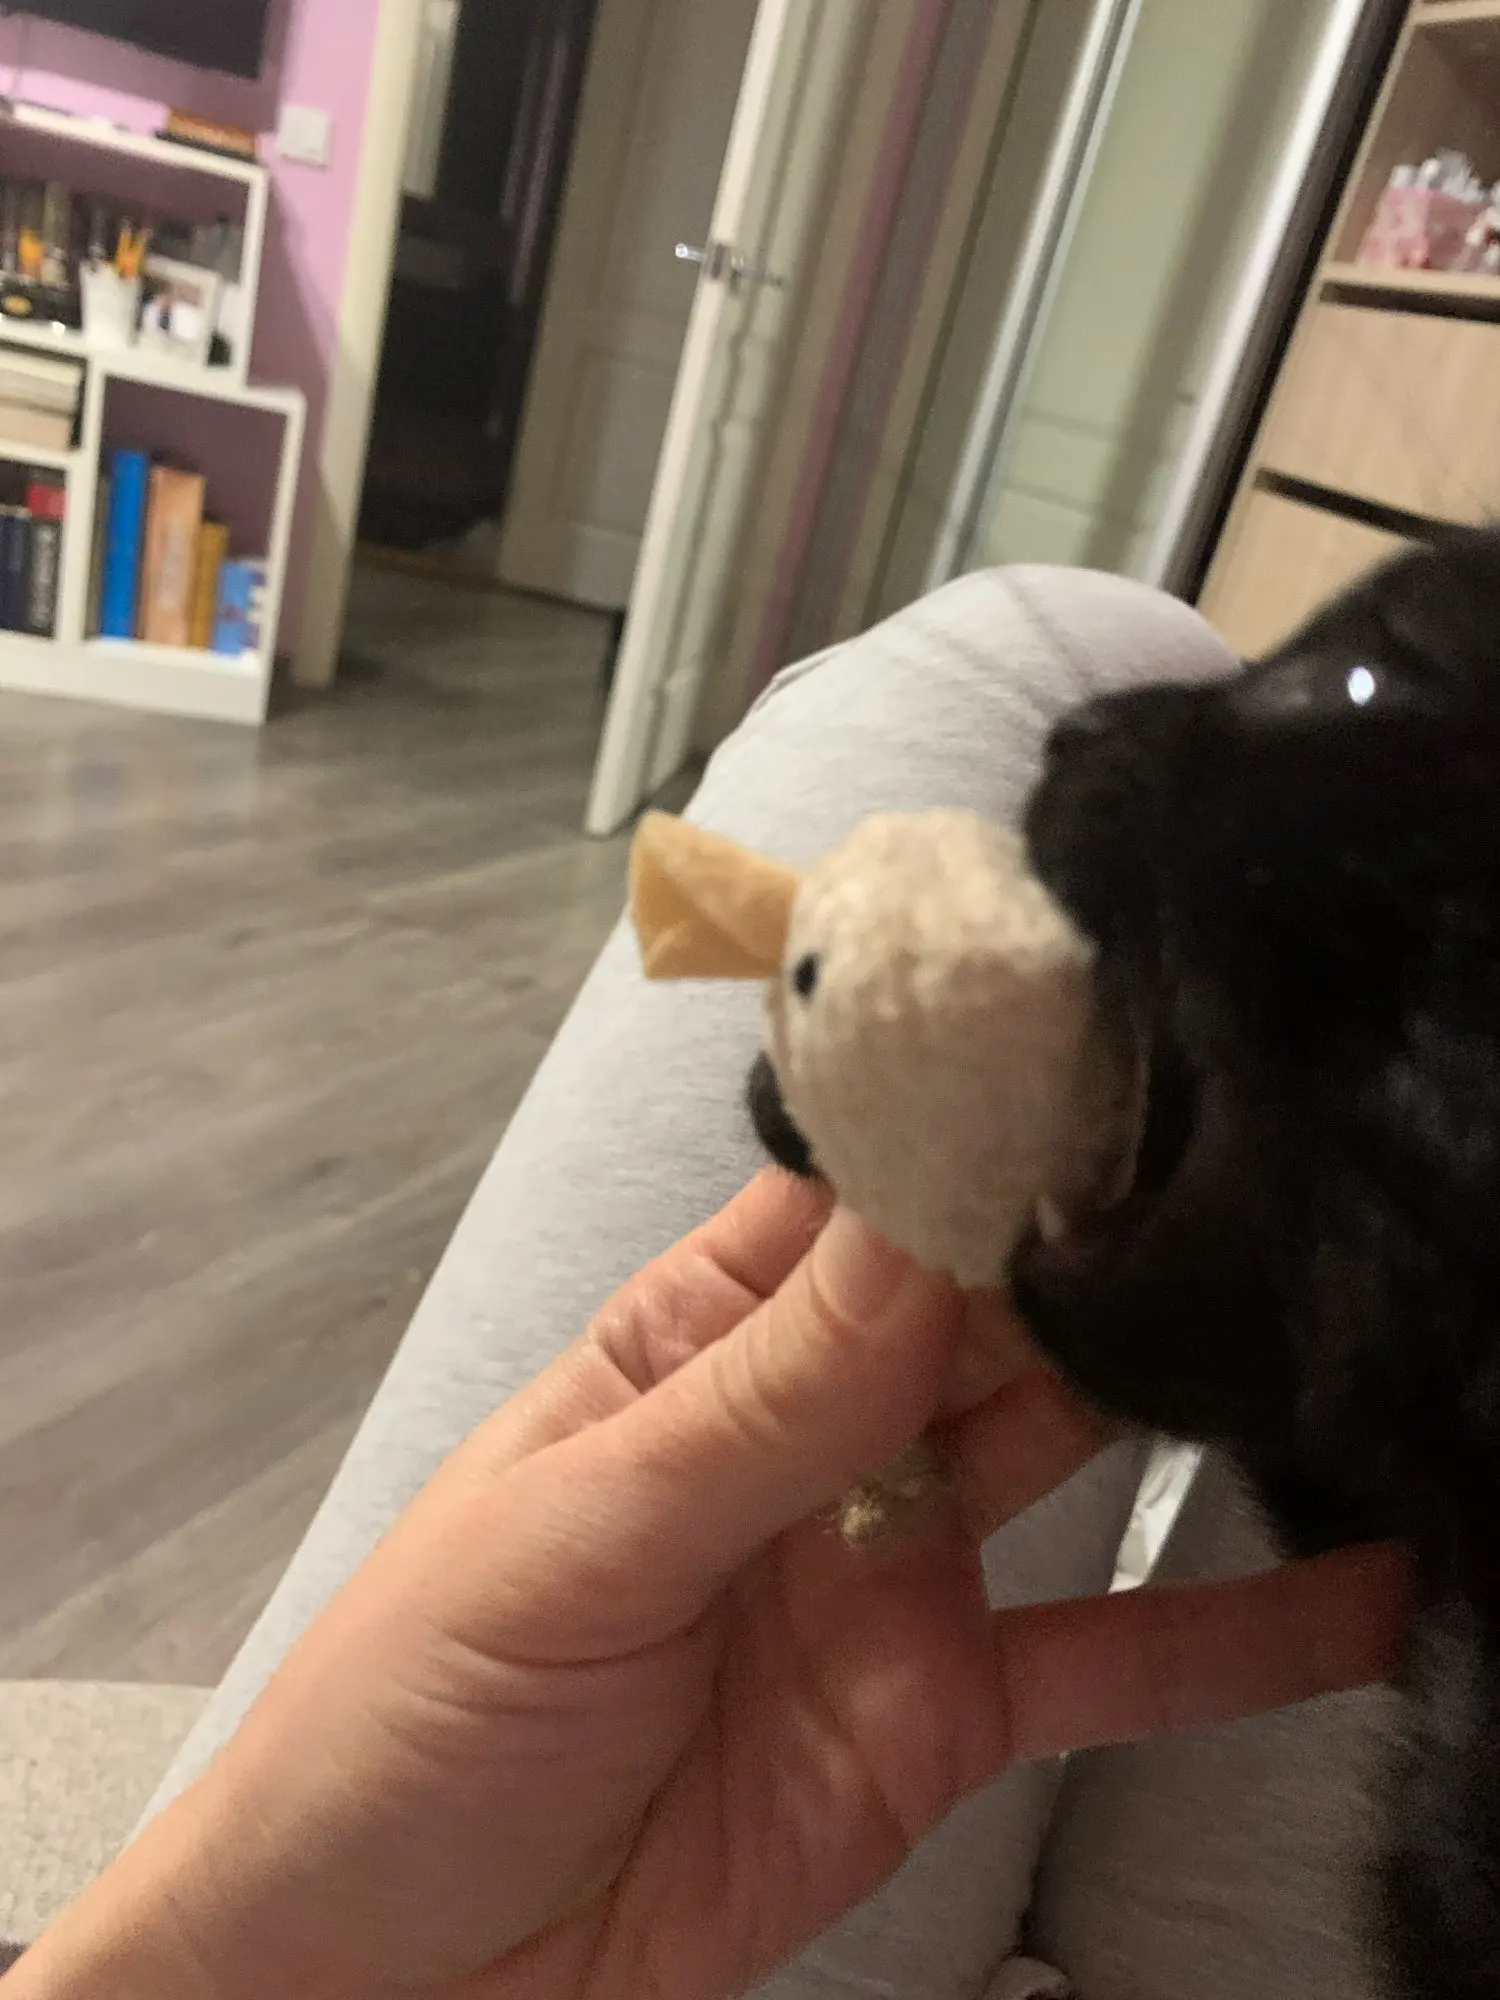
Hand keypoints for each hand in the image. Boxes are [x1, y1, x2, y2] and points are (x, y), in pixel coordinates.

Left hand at [14, 1173, 1409, 1999]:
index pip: (856, 1197)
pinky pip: (1107, 1657)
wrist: (398, 1974)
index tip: (1096, 1060)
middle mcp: (819, 1428)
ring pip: (1062, 1444)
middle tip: (1244, 1175)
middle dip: (1093, 1240)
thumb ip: (769, 1400)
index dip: (965, 1128)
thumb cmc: (420, 1709)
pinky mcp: (946, 1707)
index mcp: (703, 1342)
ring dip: (1179, 1393)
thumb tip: (920, 1221)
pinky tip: (1358, 1589)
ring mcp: (896, 1563)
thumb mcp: (584, 1534)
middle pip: (980, 1304)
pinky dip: (1233, 1636)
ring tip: (1309, 1321)